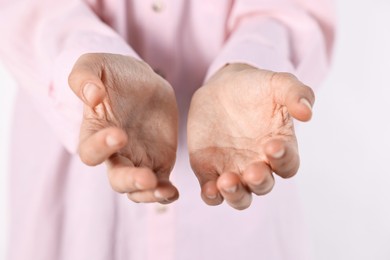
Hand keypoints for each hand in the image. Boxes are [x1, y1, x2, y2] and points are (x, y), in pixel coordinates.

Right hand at [68, 53, 178, 203]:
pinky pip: (160, 183)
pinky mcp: (159, 161)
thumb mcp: (95, 64)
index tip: (119, 134)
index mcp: (95, 132)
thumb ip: (84, 77)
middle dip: (130, 181)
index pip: (90, 151)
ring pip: (137, 188)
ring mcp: (138, 159)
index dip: (101, 147)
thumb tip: (92, 97)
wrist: (144, 81)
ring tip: (164, 189)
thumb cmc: (115, 73)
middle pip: (117, 179)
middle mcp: (115, 153)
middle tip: (146, 177)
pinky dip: (165, 192)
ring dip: (148, 193)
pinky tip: (173, 192)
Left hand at [187, 63, 313, 209]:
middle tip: (253, 171)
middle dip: (260, 181)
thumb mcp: (278, 83)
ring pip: (240, 196)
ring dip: (235, 194)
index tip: (273, 146)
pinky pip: (213, 192)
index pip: (288, 164)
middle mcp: (259, 164)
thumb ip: (296, 93)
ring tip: (227, 182)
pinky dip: (212, 196)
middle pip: (264, 185)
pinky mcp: (210, 171)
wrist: (222, 88)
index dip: (283, 159)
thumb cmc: (256, 88)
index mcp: (279, 148)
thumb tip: (307, 112)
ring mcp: (234, 170)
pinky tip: (210, 189)